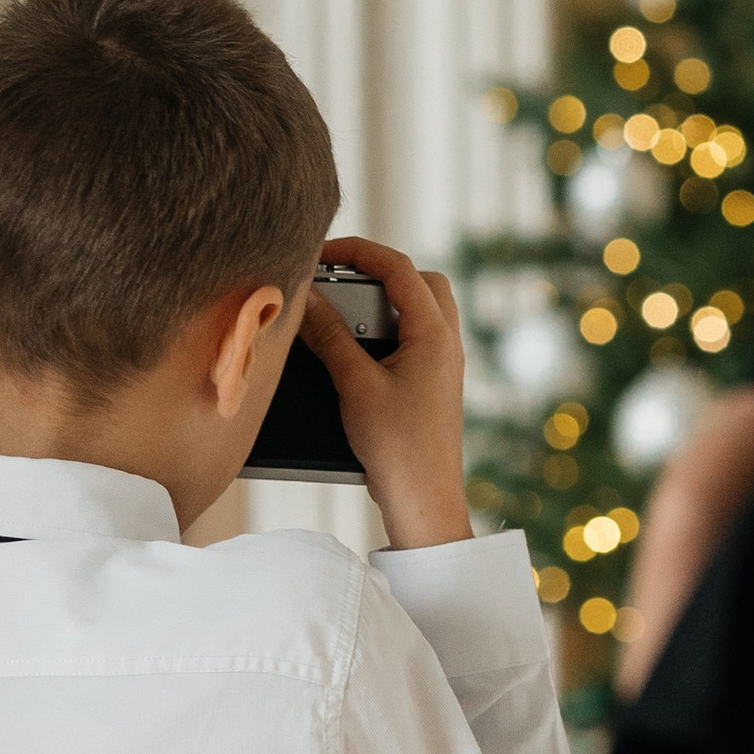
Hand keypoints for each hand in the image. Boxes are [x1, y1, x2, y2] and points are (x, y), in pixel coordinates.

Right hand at [301, 235, 472, 550]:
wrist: (425, 503)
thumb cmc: (397, 448)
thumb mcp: (355, 385)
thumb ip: (330, 337)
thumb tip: (306, 299)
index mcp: (435, 334)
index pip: (399, 268)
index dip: (358, 251)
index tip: (320, 252)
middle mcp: (447, 343)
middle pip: (419, 281)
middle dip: (377, 271)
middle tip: (336, 277)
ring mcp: (443, 364)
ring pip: (417, 310)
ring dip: (381, 302)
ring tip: (341, 312)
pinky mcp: (432, 385)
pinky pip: (412, 339)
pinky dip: (383, 331)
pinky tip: (353, 351)